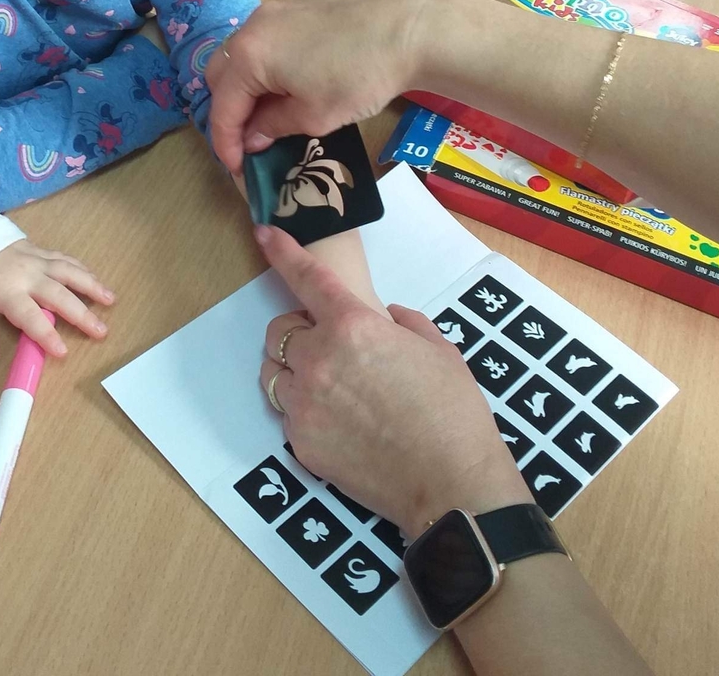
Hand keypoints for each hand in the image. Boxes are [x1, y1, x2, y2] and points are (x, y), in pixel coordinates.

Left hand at [0, 241, 113, 362]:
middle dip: (82, 314)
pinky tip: (95, 279)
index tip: (63, 351)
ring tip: (111, 299)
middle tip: (101, 331)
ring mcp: (36, 259)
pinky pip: (65, 259)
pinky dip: (82, 269)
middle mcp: (27, 274)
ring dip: (91, 285)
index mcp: (6, 291)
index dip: (46, 334)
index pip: (30, 317)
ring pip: (69, 271)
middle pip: (59, 295)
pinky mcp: (39, 250)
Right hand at [206, 0, 423, 173]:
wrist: (407, 33)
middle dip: (229, 113)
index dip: (226, 142)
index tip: (237, 168)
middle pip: (222, 77)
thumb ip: (272, 126)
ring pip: (240, 58)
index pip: (223, 106)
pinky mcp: (293, 11)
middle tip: (248, 143)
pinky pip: (261, 45)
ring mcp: (272, 15)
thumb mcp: (313, 116)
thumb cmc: (358, 78)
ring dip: (245, 91)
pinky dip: (261, 71)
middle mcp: (251, 28)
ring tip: (265, 120)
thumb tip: (252, 137)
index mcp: (249, 55)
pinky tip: (283, 92)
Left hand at [255, 226, 528, 538]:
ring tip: (334, 389)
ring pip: (275, 373)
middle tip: (336, 351)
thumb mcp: (437, 349)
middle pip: (280, 332)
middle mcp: (319, 359)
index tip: (264, 232)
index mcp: (353, 326)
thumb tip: (385, 320)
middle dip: (301, 333)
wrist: (453, 485)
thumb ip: (403, 323)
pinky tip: (342, 426)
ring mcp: (305, 404)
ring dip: (295, 371)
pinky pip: (289, 413)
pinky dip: (306, 410)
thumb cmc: (454, 413)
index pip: (306, 278)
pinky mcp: (301, 442)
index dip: (282, 251)